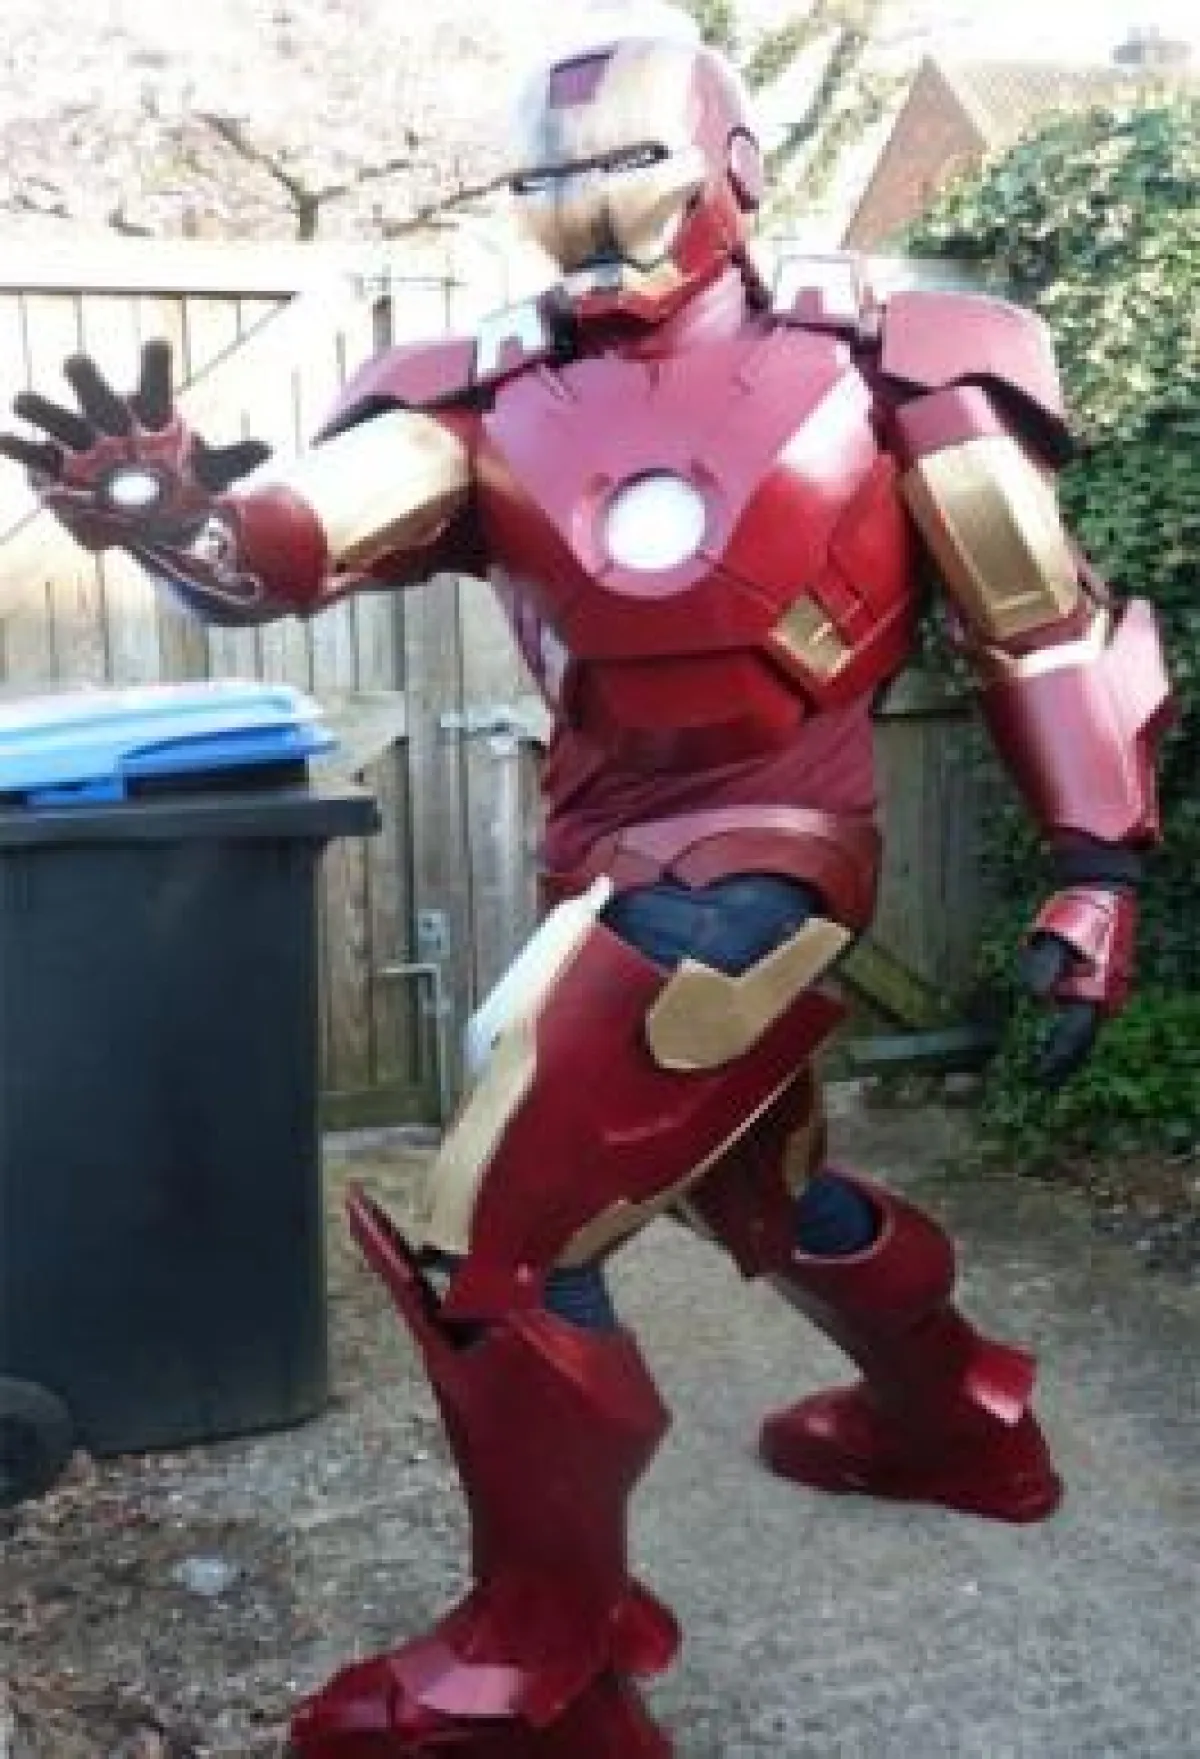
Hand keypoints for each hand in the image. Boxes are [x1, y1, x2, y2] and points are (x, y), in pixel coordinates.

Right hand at [0, 341, 269, 551]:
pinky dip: (19, 446)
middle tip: (76, 364)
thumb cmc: (186, 482)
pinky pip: (35, 454)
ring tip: (22, 400)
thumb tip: (269, 446)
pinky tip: (4, 438)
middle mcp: (110, 417)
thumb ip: (234, 459)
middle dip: (85, 378)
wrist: (158, 515)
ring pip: (56, 417)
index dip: (154, 364)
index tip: (156, 344)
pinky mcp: (58, 469)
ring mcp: (81, 441)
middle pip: (94, 389)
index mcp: (150, 412)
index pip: (154, 382)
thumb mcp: (214, 474)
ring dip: (39, 408)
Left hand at [1018, 885, 1136, 1084]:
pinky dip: (1073, 1034)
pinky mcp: (1103, 985)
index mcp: (1093, 990)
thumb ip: (1043, 967)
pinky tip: (1060, 1040)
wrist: (1103, 893)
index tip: (1038, 1076)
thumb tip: (1034, 997)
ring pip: (1086, 1031)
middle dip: (1063, 1063)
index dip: (1055, 1059)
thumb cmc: (1075, 915)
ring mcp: (1106, 992)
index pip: (1072, 1037)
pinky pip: (1087, 1017)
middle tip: (1042, 1084)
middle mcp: (1103, 997)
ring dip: (1069, 1051)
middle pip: (1082, 1042)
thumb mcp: (1054, 937)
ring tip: (1051, 1071)